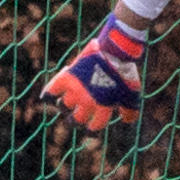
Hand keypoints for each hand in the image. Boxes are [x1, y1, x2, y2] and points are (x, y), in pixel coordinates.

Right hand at [41, 14, 148, 132]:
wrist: (114, 51)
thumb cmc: (125, 73)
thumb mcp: (132, 95)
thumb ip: (130, 110)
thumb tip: (126, 121)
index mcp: (103, 108)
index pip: (94, 125)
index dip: (93, 127)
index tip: (91, 127)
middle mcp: (87, 102)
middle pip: (76, 119)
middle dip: (75, 121)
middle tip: (75, 118)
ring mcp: (76, 90)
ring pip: (64, 106)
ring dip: (65, 106)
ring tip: (66, 105)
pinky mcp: (68, 77)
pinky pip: (52, 90)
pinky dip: (48, 94)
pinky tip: (47, 98)